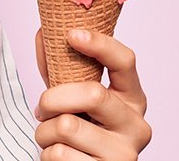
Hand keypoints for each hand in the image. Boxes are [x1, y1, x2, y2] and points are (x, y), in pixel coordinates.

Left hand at [33, 28, 151, 159]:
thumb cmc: (78, 130)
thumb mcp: (71, 97)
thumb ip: (59, 67)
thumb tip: (44, 31)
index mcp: (132, 98)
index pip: (126, 62)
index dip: (100, 44)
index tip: (72, 34)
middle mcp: (137, 125)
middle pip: (93, 94)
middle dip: (52, 98)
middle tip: (41, 109)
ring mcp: (125, 153)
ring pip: (68, 126)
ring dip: (44, 131)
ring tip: (50, 137)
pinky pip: (60, 154)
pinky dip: (47, 153)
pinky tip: (59, 156)